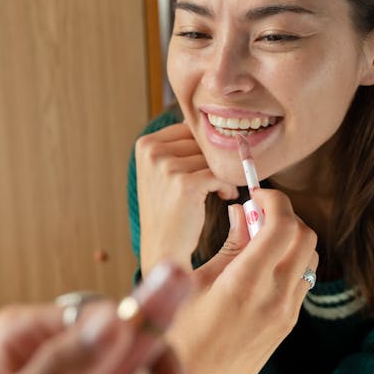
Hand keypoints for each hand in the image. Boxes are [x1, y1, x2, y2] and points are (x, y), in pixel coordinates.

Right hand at [135, 123, 237, 272]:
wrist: (163, 248)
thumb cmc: (169, 210)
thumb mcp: (163, 172)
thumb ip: (179, 148)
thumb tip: (208, 125)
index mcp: (145, 144)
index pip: (189, 130)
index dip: (204, 148)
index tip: (206, 167)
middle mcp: (152, 152)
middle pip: (203, 142)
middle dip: (215, 162)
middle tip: (217, 181)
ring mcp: (167, 167)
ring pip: (214, 159)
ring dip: (223, 174)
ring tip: (219, 190)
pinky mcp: (185, 184)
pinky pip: (220, 174)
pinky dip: (228, 186)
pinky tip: (224, 196)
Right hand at [153, 189, 316, 373]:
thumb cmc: (184, 336)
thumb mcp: (194, 284)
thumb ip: (227, 245)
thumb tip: (243, 210)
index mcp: (244, 283)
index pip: (282, 225)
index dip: (274, 200)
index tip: (256, 195)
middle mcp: (274, 296)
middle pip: (305, 235)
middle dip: (285, 214)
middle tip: (257, 213)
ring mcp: (286, 311)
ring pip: (310, 255)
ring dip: (290, 237)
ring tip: (258, 238)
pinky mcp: (290, 321)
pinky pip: (303, 277)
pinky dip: (290, 259)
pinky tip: (262, 264)